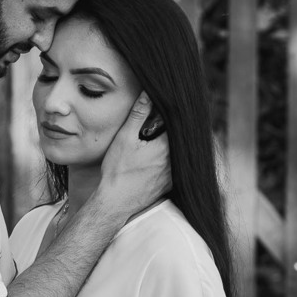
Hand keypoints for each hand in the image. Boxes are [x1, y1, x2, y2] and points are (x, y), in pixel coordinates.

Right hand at [97, 91, 171, 218]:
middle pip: (182, 141)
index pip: (179, 126)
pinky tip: (161, 159)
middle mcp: (174, 163)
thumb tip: (148, 94)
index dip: (176, 116)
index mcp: (166, 148)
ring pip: (181, 156)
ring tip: (163, 138)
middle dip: (177, 130)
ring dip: (176, 147)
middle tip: (169, 122)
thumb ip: (138, 114)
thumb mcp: (125, 138)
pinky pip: (177, 170)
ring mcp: (173, 176)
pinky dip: (174, 162)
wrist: (115, 202)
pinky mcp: (169, 186)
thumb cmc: (117, 170)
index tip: (174, 107)